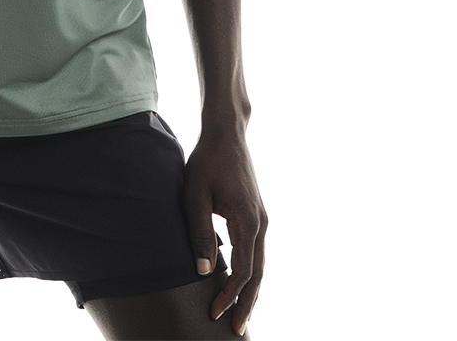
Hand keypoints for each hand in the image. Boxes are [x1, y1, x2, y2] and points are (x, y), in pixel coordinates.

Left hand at [183, 128, 267, 335]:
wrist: (225, 134)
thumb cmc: (206, 161)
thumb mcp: (195, 194)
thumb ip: (199, 232)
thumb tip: (203, 271)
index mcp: (248, 221)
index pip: (242, 271)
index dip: (228, 294)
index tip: (213, 312)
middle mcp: (261, 224)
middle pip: (256, 274)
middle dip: (245, 303)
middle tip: (234, 329)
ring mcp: (261, 220)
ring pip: (258, 265)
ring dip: (248, 290)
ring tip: (238, 314)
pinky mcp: (255, 216)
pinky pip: (254, 251)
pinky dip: (248, 272)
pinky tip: (237, 284)